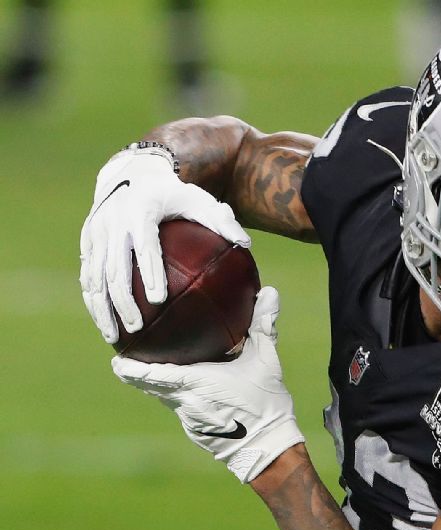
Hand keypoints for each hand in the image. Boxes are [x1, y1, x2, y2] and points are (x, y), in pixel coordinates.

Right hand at [79, 143, 250, 342]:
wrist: (131, 174)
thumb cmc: (173, 193)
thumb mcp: (198, 199)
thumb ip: (221, 220)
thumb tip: (246, 244)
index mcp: (140, 211)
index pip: (145, 246)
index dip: (150, 273)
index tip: (158, 300)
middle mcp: (112, 222)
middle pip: (114, 268)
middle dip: (123, 301)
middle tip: (138, 327)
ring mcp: (95, 233)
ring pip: (94, 277)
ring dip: (101, 309)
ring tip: (115, 337)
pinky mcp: (86, 241)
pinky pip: (88, 276)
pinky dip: (93, 301)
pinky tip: (105, 324)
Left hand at [111, 287, 303, 482]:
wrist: (269, 449)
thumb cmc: (266, 404)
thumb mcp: (267, 361)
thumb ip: (263, 325)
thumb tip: (270, 292)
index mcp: (195, 382)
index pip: (151, 374)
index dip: (130, 367)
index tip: (115, 358)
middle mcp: (185, 402)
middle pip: (150, 386)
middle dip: (136, 372)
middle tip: (126, 358)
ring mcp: (188, 420)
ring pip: (165, 398)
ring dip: (158, 386)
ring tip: (152, 371)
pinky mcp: (196, 432)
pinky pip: (182, 410)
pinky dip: (179, 399)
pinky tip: (189, 393)